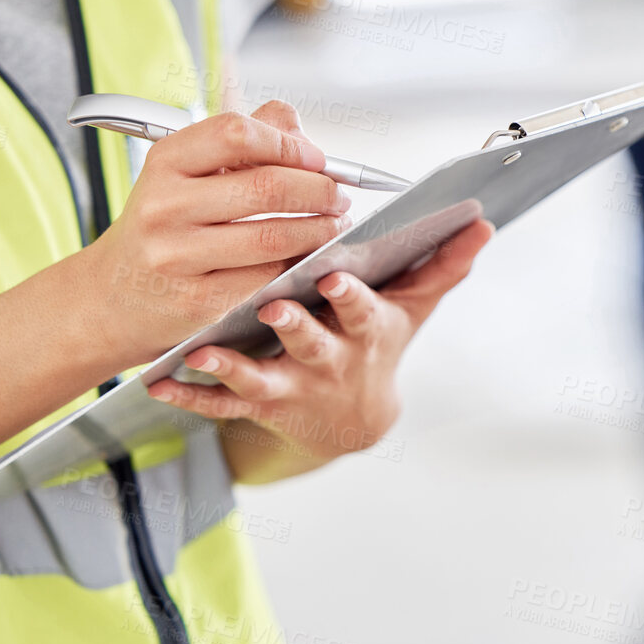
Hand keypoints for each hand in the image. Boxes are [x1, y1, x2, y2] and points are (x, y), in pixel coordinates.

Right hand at [72, 100, 352, 370]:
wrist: (114, 295)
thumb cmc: (167, 224)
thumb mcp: (188, 174)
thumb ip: (244, 142)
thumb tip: (302, 133)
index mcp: (165, 161)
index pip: (236, 133)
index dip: (289, 144)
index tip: (319, 159)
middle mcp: (165, 206)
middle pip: (266, 187)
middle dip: (319, 190)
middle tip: (340, 196)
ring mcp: (178, 257)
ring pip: (272, 237)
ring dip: (319, 230)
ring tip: (335, 224)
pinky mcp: (198, 301)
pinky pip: (266, 277)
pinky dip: (296, 264)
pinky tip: (307, 256)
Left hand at [143, 219, 493, 478]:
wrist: (352, 420)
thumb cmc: (377, 345)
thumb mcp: (412, 308)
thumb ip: (443, 264)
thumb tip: (482, 224)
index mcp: (365, 331)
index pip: (361, 310)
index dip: (350, 296)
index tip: (336, 274)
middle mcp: (330, 361)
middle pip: (312, 343)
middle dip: (296, 327)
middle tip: (274, 306)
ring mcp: (292, 385)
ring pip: (261, 377)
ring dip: (232, 366)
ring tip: (204, 352)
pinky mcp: (259, 404)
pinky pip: (220, 404)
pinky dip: (190, 395)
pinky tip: (161, 381)